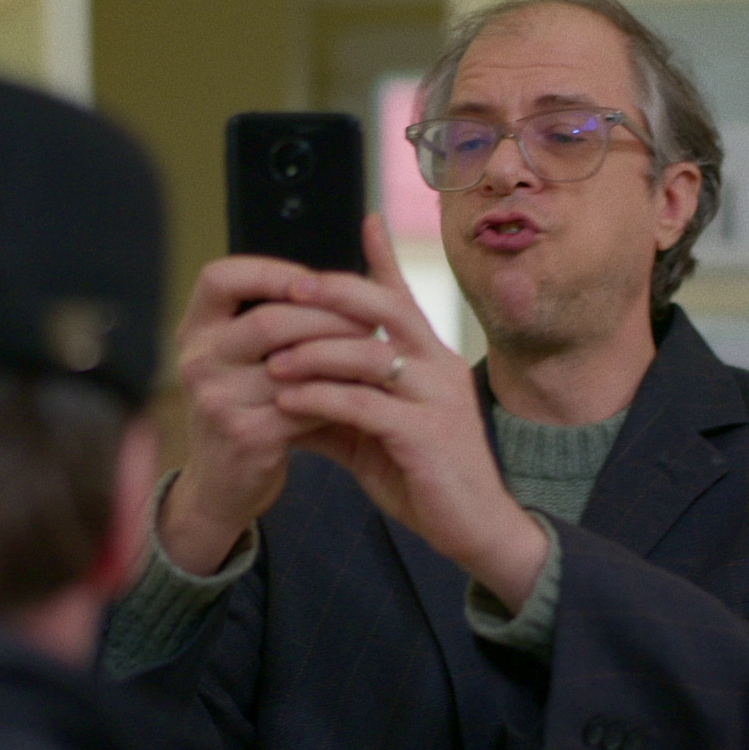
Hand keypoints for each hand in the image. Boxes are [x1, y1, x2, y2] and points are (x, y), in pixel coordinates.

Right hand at [161, 255, 373, 574]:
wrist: (220, 486)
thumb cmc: (242, 407)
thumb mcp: (237, 358)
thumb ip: (267, 316)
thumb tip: (336, 276)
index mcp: (195, 330)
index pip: (220, 277)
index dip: (269, 270)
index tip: (314, 278)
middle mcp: (197, 361)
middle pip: (267, 320)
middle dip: (326, 315)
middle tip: (369, 318)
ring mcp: (217, 401)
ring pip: (292, 364)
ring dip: (341, 355)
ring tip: (374, 350)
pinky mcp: (246, 436)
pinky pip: (305, 404)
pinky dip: (338, 394)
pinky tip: (363, 390)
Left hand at [266, 216, 548, 610]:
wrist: (476, 529)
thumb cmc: (423, 477)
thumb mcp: (374, 434)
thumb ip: (338, 405)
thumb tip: (283, 390)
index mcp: (430, 359)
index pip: (405, 297)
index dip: (385, 258)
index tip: (366, 220)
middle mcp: (439, 366)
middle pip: (388, 307)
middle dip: (336, 292)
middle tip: (288, 289)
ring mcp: (436, 398)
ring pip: (370, 353)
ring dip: (315, 353)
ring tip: (272, 362)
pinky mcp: (426, 435)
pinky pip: (365, 405)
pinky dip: (321, 400)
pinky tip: (288, 403)